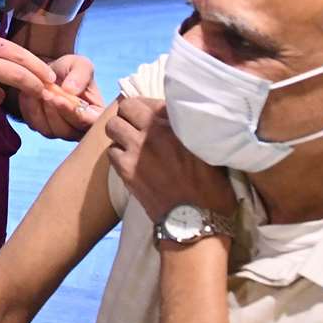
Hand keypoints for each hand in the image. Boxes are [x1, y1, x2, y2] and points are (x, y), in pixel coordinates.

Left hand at [17, 54, 103, 140]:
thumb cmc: (69, 70)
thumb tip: (71, 90)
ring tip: (40, 91)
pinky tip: (30, 95)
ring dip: (42, 111)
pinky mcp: (43, 128)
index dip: (74, 113)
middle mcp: (79, 128)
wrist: (49, 73)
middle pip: (68, 131)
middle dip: (55, 112)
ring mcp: (60, 131)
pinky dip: (30, 110)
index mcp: (95, 115)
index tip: (60, 98)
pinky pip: (35, 125)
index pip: (89, 122)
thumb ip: (81, 74)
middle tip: (46, 93)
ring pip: (51, 131)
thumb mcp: (80, 64)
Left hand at [104, 97, 236, 223]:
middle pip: (125, 108)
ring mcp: (136, 151)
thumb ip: (191, 131)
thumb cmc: (212, 189)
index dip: (146, 106)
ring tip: (130, 143)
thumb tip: (183, 120)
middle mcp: (153, 133)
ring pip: (113, 127)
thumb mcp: (210, 152)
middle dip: (128, 115)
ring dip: (120, 132)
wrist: (197, 222)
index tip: (149, 115)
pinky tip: (129, 162)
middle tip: (136, 126)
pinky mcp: (126, 170)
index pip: (148, 100)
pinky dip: (117, 154)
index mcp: (177, 125)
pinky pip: (111, 152)